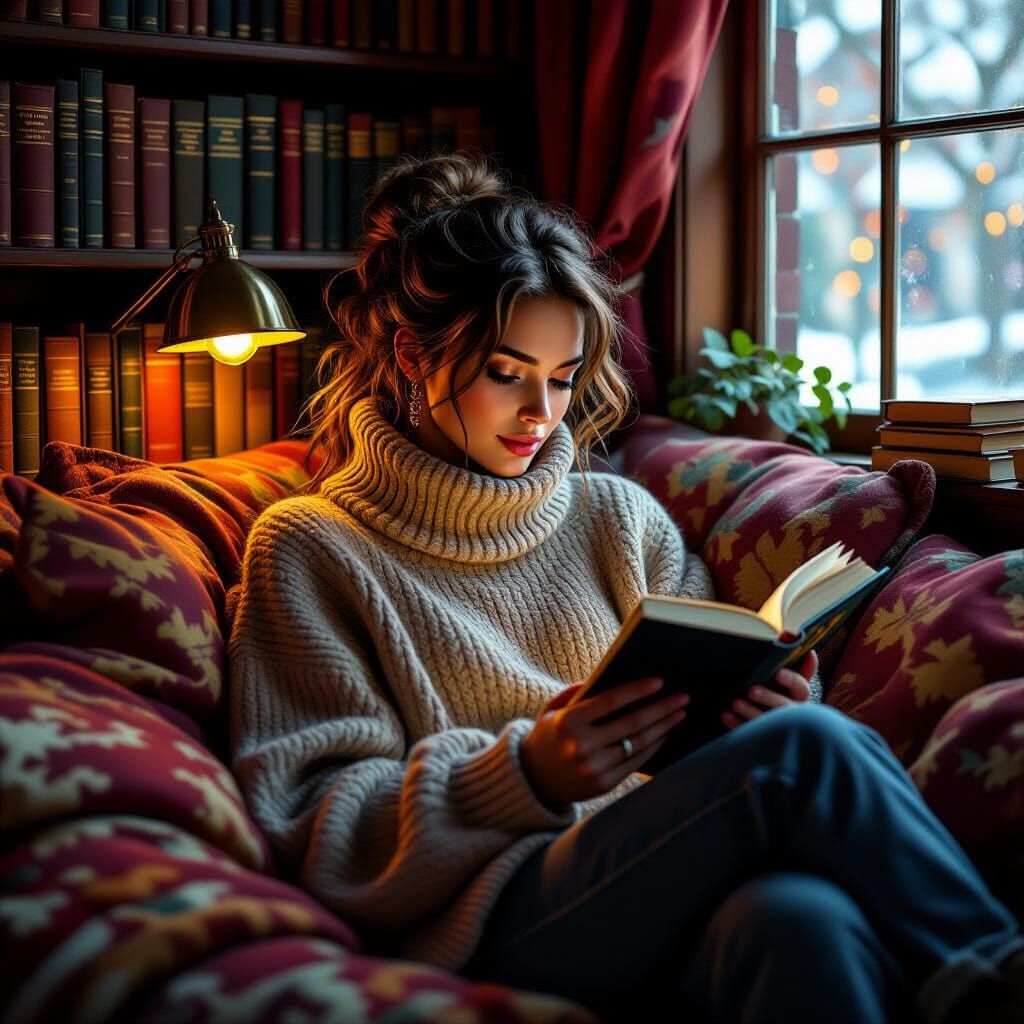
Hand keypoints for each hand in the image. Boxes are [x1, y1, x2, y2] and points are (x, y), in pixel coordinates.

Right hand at [520, 677, 690, 806]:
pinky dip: (653, 746)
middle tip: (683, 697)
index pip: (610, 701)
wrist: (535, 779)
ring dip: (664, 727)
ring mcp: (594, 768)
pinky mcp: (603, 784)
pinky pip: (636, 762)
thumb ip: (578, 691)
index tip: (660, 681)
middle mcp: (582, 746)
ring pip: (638, 744)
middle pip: (632, 724)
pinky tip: (664, 733)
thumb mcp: (553, 708)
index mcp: (568, 722)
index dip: (637, 690)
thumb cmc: (550, 734)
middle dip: (661, 708)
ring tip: (679, 713)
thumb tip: (612, 677)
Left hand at [721, 649, 817, 731]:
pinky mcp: (763, 738)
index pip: (802, 687)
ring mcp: (779, 727)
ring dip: (751, 712)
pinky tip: (725, 714)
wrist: (768, 720)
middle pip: (786, 707)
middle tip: (751, 690)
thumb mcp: (781, 672)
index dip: (792, 680)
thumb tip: (790, 633)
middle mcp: (793, 712)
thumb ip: (787, 654)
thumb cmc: (776, 687)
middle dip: (769, 698)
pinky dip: (737, 724)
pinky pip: (751, 733)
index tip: (778, 673)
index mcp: (798, 694)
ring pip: (768, 722)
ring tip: (734, 702)